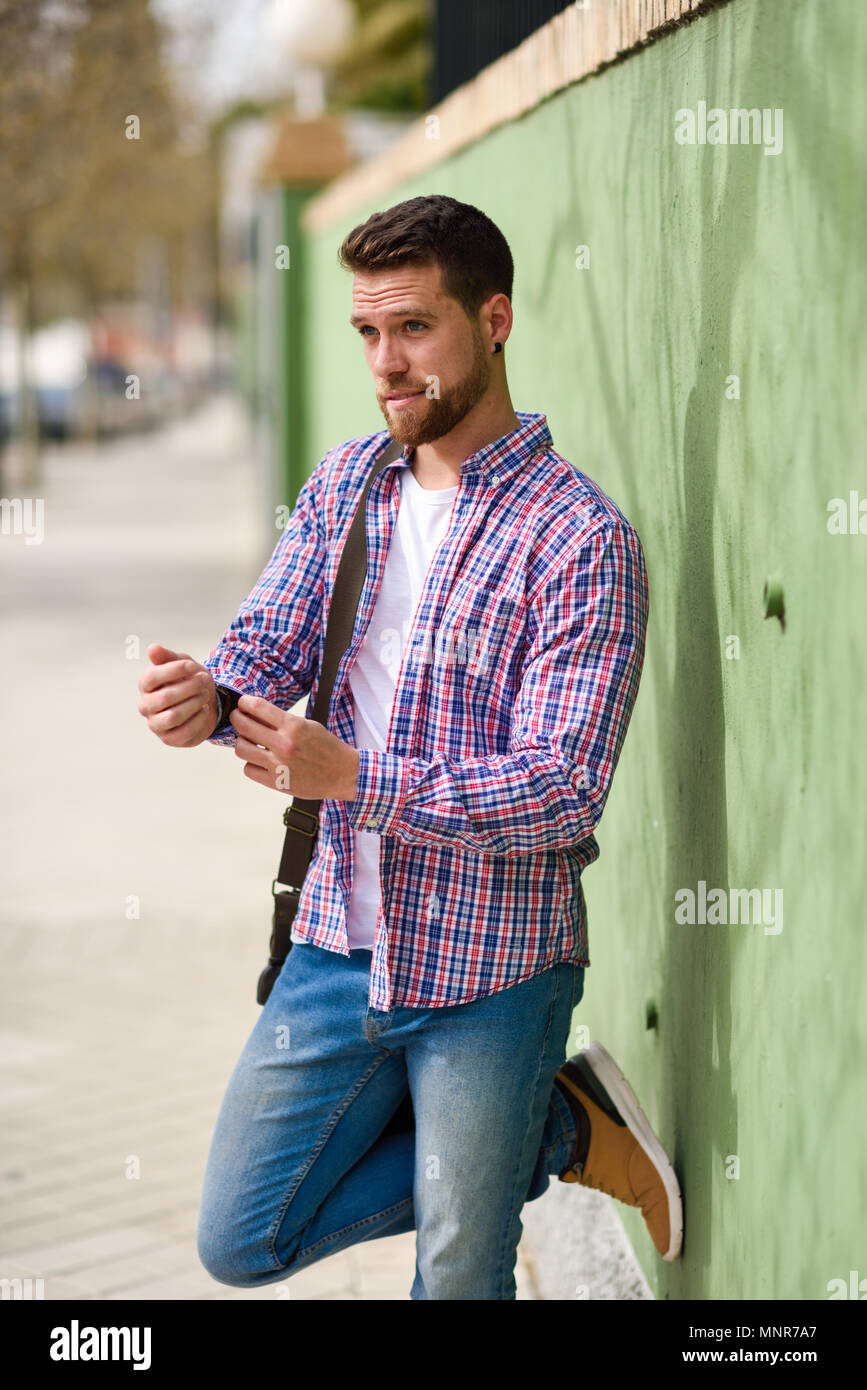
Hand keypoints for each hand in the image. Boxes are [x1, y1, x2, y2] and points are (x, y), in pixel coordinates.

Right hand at [138, 643, 217, 747]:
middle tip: (204, 680)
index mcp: (145, 685)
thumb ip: (168, 657)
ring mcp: (156, 724)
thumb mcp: (183, 664)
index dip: (174, 671)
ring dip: (194, 703)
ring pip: (173, 716)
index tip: (192, 667)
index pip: (152, 677)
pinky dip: (198, 719)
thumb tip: (152, 648)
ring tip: (205, 694)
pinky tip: (204, 710)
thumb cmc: (190, 681)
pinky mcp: (170, 739)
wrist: (206, 702)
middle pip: (165, 698)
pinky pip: (184, 731)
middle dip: (189, 688)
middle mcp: (146, 706)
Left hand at [231, 694, 359, 799]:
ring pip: (241, 749)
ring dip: (242, 742)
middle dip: (236, 718)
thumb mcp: (308, 725)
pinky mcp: (276, 782)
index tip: (243, 703)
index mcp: (293, 726)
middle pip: (243, 726)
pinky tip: (260, 760)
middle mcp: (283, 744)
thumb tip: (254, 713)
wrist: (342, 774)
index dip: (245, 702)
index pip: (257, 707)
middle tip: (238, 717)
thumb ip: (282, 720)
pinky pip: (248, 769)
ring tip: (249, 741)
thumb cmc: (326, 747)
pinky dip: (251, 764)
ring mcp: (278, 765)